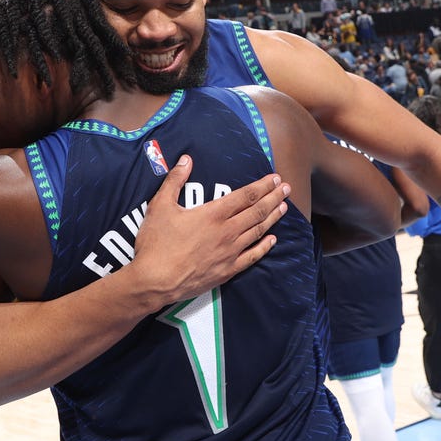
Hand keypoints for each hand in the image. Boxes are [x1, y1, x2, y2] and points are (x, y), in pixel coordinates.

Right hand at [128, 155, 288, 310]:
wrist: (154, 281)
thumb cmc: (155, 243)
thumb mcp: (160, 206)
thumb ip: (174, 180)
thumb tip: (186, 159)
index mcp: (213, 214)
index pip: (245, 196)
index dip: (262, 186)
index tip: (274, 178)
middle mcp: (227, 232)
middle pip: (257, 211)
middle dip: (273, 198)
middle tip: (286, 188)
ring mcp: (230, 253)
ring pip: (258, 232)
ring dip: (273, 218)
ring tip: (284, 207)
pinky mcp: (227, 271)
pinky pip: (252, 257)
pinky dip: (264, 247)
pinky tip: (272, 240)